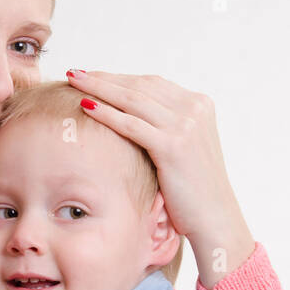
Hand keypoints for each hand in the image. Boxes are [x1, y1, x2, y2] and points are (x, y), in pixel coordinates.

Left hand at [66, 71, 245, 245]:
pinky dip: (106, 113)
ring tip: (74, 81)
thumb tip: (130, 116)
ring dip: (99, 88)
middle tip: (76, 73)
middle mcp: (194, 108)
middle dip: (104, 78)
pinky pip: (131, 124)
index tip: (93, 76)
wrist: (215, 217)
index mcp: (198, 104)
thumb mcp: (184, 147)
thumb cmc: (193, 189)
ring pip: (132, 99)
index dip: (118, 78)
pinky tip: (85, 106)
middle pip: (139, 86)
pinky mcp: (174, 145)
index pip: (150, 83)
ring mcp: (186, 125)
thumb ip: (165, 126)